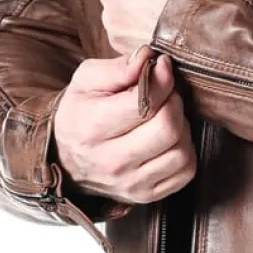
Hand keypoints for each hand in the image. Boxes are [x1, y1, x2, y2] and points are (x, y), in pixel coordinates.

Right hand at [52, 46, 196, 204]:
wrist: (65, 158)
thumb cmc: (82, 112)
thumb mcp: (87, 80)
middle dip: (174, 102)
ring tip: (166, 117)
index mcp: (91, 127)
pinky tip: (169, 140)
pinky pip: (186, 171)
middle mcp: (110, 161)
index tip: (162, 67)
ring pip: (181, 151)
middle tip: (166, 94)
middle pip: (168, 128)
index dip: (162, 80)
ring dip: (182, 127)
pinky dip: (185, 151)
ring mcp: (130, 183)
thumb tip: (148, 58)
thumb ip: (118, 67)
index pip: (145, 104)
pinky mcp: (146, 195)